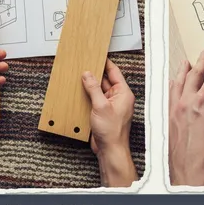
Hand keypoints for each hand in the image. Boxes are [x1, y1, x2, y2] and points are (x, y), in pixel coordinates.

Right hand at [81, 59, 137, 186]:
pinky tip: (79, 92)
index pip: (114, 73)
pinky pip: (96, 100)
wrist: (110, 149)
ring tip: (79, 76)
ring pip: (100, 90)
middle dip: (95, 74)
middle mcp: (119, 98)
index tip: (98, 55)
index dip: (106, 63)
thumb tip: (88, 74)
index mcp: (123, 93)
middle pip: (106, 81)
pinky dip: (88, 96)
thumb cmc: (111, 131)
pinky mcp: (104, 112)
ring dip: (90, 85)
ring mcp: (111, 105)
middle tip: (84, 64)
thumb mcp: (100, 106)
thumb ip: (93, 89)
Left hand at [169, 50, 203, 185]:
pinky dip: (173, 83)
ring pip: (179, 81)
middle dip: (203, 62)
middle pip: (196, 74)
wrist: (193, 174)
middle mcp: (189, 100)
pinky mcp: (169, 118)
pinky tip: (174, 82)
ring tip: (188, 62)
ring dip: (185, 69)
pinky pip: (169, 93)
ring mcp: (176, 108)